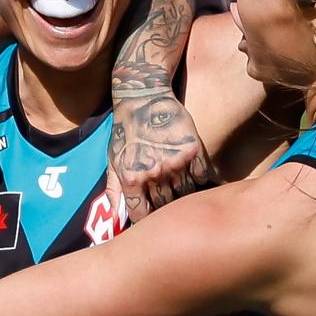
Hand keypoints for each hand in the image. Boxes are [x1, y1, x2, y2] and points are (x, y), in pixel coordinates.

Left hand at [108, 92, 211, 221]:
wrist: (143, 97)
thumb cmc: (125, 131)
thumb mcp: (112, 160)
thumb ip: (113, 191)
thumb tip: (114, 217)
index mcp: (131, 178)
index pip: (142, 215)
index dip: (145, 217)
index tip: (149, 212)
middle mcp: (153, 173)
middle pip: (165, 206)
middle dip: (164, 205)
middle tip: (164, 196)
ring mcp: (175, 162)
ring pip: (186, 194)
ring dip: (183, 192)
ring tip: (178, 182)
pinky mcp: (193, 150)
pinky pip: (202, 177)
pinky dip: (199, 178)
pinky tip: (192, 171)